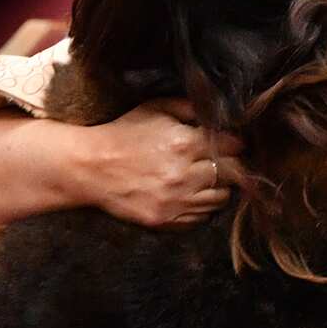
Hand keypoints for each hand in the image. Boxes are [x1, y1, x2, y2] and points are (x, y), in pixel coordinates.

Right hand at [80, 98, 243, 227]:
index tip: (233, 143)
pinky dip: (203, 206)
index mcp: (185, 143)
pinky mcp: (166, 220)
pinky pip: (201, 217)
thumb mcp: (156, 108)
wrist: (90, 167)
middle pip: (233, 174)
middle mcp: (184, 174)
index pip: (233, 146)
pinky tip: (193, 194)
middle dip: (233, 165)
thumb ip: (190, 108)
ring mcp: (176, 201)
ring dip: (220, 187)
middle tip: (225, 161)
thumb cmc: (124, 133)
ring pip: (221, 198)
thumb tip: (220, 114)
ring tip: (208, 178)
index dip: (236, 143)